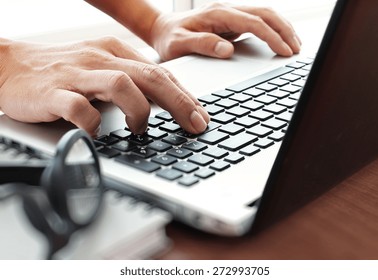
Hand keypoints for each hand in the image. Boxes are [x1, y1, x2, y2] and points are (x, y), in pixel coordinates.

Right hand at [0, 37, 208, 135]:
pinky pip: (79, 107)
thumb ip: (130, 83)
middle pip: (150, 76)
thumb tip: (163, 105)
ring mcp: (77, 74)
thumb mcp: (101, 68)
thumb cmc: (62, 72)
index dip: (184, 95)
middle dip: (179, 102)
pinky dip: (94, 123)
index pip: (159, 71)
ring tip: (140, 129)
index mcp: (115, 52)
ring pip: (120, 85)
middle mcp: (100, 58)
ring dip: (139, 111)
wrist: (10, 66)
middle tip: (195, 125)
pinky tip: (98, 134)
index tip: (201, 116)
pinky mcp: (53, 92)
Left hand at [150, 2, 300, 60]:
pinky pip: (257, 22)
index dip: (272, 37)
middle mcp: (226, 11)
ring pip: (264, 15)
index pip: (253, 23)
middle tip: (297, 49)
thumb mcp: (179, 45)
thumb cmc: (169, 39)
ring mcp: (229, 15)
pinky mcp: (230, 22)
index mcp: (217, 14)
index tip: (284, 51)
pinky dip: (272, 30)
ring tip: (295, 45)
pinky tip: (279, 40)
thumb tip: (228, 50)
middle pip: (264, 14)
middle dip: (284, 30)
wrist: (161, 29)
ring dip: (282, 28)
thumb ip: (202, 45)